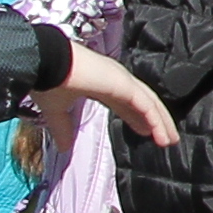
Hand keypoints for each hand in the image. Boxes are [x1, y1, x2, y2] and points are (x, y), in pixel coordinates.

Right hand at [57, 44, 177, 143]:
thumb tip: (63, 148)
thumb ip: (63, 128)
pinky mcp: (123, 83)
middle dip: (154, 120)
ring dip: (161, 122)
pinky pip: (146, 105)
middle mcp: (115, 78)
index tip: (145, 132)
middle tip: (165, 138)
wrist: (43, 64)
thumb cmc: (47, 81)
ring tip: (169, 140)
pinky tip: (162, 135)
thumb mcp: (56, 111)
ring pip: (149, 102)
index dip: (136, 117)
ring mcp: (121, 79)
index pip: (126, 102)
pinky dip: (157, 120)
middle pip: (143, 101)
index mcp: (101, 83)